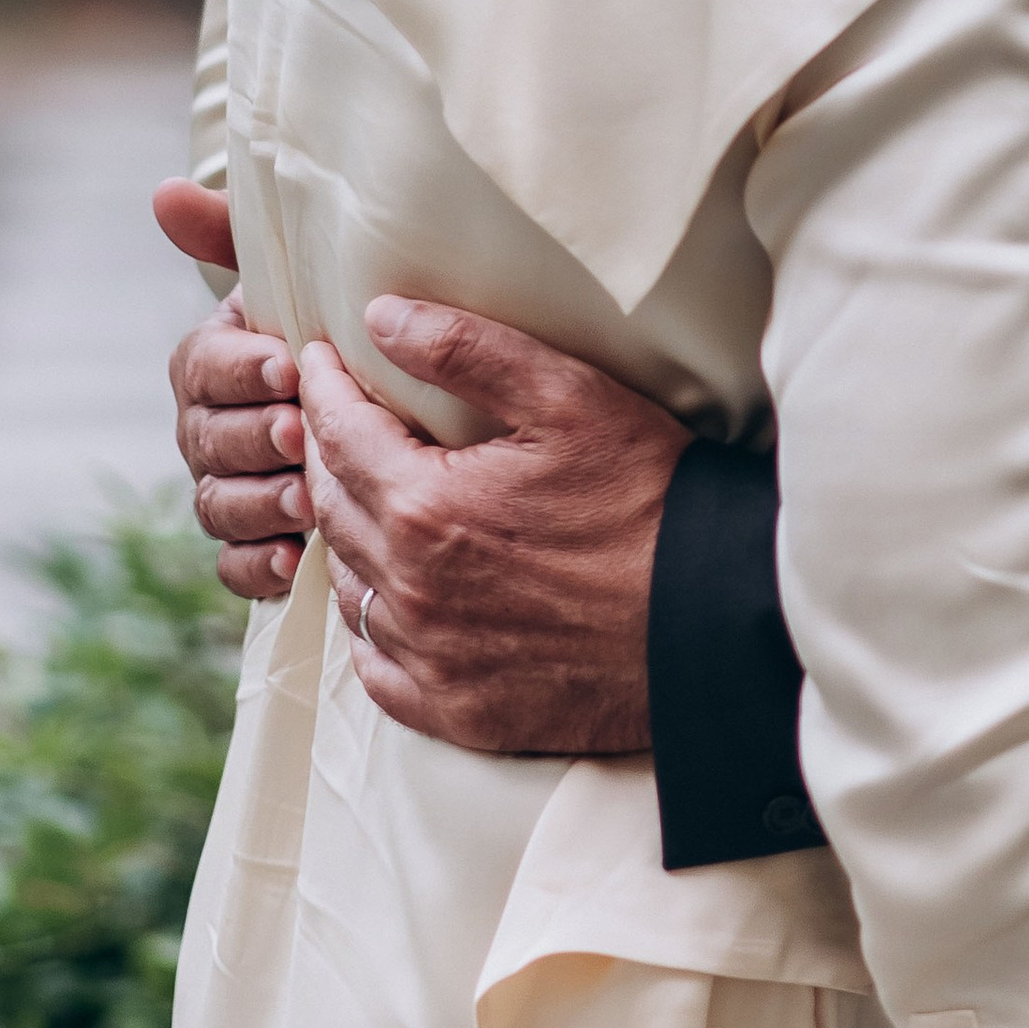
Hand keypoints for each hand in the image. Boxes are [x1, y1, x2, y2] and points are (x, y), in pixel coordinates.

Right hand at [158, 185, 310, 602]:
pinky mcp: (256, 545)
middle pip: (206, 441)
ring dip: (259, 503)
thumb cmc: (338, 331)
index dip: (239, 369)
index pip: (200, 366)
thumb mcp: (300, 279)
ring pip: (217, 504)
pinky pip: (235, 567)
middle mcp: (209, 427)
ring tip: (307, 501)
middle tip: (301, 435)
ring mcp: (228, 489)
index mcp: (215, 362)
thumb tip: (164, 192)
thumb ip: (234, 236)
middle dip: (253, 438)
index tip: (288, 366)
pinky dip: (258, 566)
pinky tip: (294, 560)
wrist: (394, 411)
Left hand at [299, 302, 682, 755]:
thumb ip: (467, 350)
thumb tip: (380, 317)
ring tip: (367, 501)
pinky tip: (391, 598)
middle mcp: (409, 588)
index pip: (338, 432)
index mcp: (424, 505)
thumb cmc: (649, 497)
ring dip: (349, 536)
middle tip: (338, 422)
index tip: (316, 360)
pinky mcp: (456, 710)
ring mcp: (429, 657)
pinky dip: (372, 624)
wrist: (712, 621)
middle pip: (332, 507)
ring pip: (349, 585)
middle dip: (328, 454)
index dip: (322, 387)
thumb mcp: (570, 398)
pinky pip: (376, 666)